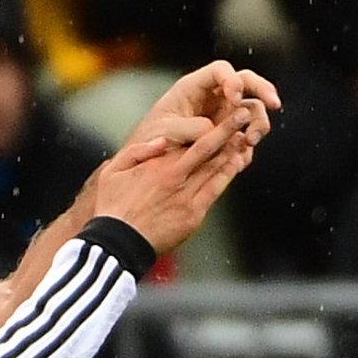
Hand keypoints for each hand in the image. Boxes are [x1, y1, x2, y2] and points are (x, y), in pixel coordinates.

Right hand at [95, 103, 258, 255]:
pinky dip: (227, 175)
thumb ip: (136, 151)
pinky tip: (236, 164)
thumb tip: (161, 139)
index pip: (194, 142)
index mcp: (158, 166)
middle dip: (230, 132)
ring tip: (245, 137)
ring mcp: (187, 197)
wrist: (117, 243)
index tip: (229, 114)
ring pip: (216, 169)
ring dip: (232, 152)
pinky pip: (215, 190)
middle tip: (244, 115)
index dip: (215, 128)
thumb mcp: (112, 173)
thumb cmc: (112, 207)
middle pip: (210, 151)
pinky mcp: (193, 215)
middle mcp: (176, 179)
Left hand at [127, 61, 280, 151]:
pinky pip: (246, 135)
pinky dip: (248, 145)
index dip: (232, 79)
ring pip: (252, 110)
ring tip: (250, 140)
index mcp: (194, 87)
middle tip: (274, 105)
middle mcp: (213, 97)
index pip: (221, 70)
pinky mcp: (228, 136)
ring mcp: (224, 115)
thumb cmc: (149, 140)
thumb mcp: (163, 131)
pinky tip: (242, 157)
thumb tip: (213, 129)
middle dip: (263, 90)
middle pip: (248, 82)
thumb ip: (187, 127)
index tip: (235, 96)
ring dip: (258, 123)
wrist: (146, 163)